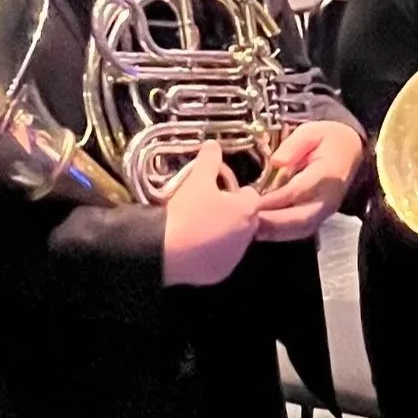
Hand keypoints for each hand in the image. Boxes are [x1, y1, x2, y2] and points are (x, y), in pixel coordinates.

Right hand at [160, 143, 260, 286]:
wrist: (166, 252)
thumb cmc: (186, 212)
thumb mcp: (197, 179)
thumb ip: (209, 160)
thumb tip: (213, 144)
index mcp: (246, 210)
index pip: (251, 195)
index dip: (235, 191)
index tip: (218, 190)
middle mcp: (247, 235)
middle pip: (246, 218)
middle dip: (232, 212)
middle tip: (208, 207)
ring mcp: (235, 257)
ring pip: (235, 240)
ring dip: (224, 233)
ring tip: (198, 226)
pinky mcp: (220, 273)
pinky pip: (221, 259)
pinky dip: (212, 253)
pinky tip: (194, 246)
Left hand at [255, 120, 364, 241]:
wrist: (350, 150)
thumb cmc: (327, 139)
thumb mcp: (311, 131)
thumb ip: (294, 145)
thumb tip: (276, 162)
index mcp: (327, 174)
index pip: (298, 191)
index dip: (274, 199)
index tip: (251, 201)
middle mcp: (328, 198)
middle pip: (300, 217)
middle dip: (271, 222)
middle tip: (245, 220)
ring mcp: (326, 211)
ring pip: (300, 229)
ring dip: (273, 232)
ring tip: (248, 228)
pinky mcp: (320, 218)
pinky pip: (300, 231)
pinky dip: (280, 234)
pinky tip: (261, 231)